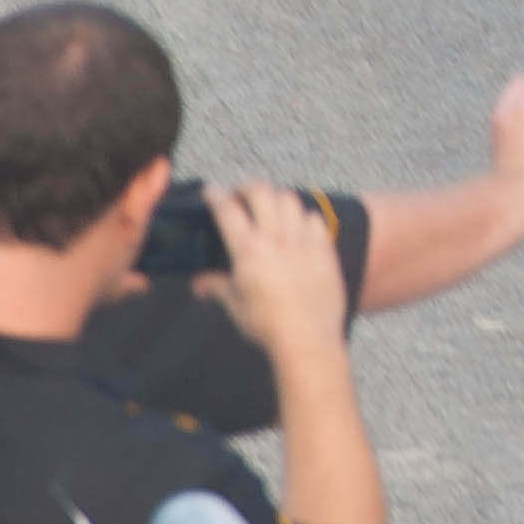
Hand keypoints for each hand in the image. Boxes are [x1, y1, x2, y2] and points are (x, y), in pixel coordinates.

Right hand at [195, 182, 352, 362]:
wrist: (308, 336)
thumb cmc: (268, 324)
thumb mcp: (235, 305)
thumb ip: (217, 287)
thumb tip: (199, 283)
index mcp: (248, 250)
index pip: (228, 209)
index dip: (216, 195)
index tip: (211, 192)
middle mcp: (276, 238)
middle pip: (261, 192)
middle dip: (246, 187)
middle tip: (240, 194)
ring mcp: (302, 239)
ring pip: (289, 199)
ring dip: (275, 198)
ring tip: (269, 207)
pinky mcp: (324, 247)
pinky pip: (314, 217)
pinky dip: (303, 216)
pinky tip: (298, 226)